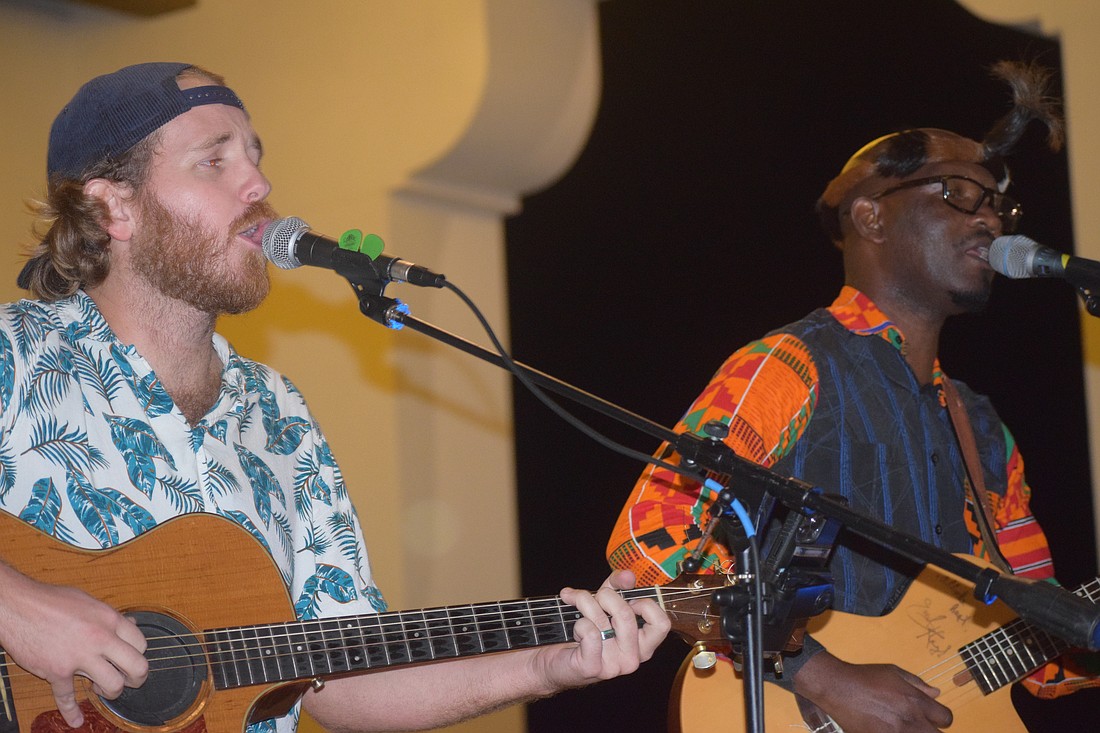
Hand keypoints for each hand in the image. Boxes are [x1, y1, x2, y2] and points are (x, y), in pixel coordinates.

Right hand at [0, 566, 148, 727]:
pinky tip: (76, 720)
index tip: (131, 658)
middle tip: (130, 680)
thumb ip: (109, 617)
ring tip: (102, 688)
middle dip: (137, 678)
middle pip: (136, 666)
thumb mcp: (88, 601)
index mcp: (109, 619)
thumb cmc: (50, 600)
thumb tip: (130, 625)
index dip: (138, 653)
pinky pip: (67, 697)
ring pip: (113, 684)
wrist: (17, 606)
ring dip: (111, 692)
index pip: (141, 643)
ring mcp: (79, 656)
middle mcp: (100, 638)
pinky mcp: (57, 671)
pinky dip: (72, 712)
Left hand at [528, 569, 670, 691]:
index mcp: (643, 645)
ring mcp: (614, 666)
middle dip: (604, 596)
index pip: (662, 623)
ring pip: (602, 620)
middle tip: (592, 597)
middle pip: (626, 614)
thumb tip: (628, 576)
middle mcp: (633, 658)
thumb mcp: (604, 603)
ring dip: (584, 604)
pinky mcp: (592, 668)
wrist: (556, 661)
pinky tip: (575, 629)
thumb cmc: (585, 630)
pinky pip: (588, 631)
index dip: (644, 603)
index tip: (626, 598)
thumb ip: (618, 586)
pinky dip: (578, 622)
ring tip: (575, 604)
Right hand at [793, 651, 951, 732]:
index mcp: (915, 701)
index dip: (940, 717)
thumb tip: (936, 693)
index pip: (946, 718)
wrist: (837, 688)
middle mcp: (910, 720)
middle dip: (931, 731)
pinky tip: (888, 729)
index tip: (931, 716)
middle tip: (920, 726)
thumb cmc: (865, 677)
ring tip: (904, 727)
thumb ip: (917, 683)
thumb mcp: (893, 672)